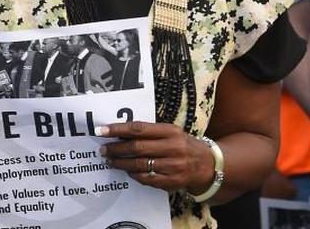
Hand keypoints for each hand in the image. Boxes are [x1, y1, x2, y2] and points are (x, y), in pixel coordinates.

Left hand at [99, 121, 215, 192]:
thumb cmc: (183, 145)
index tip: (102, 131)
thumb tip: (120, 132)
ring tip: (110, 161)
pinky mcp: (173, 181)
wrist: (208, 165)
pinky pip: (147, 179)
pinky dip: (134, 175)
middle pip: (137, 148)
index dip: (118, 129)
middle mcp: (173, 147)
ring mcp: (174, 166)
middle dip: (116, 149)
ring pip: (140, 165)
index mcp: (170, 131)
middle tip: (103, 149)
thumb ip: (149, 132)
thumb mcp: (171, 133)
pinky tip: (127, 171)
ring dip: (121, 163)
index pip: (139, 128)